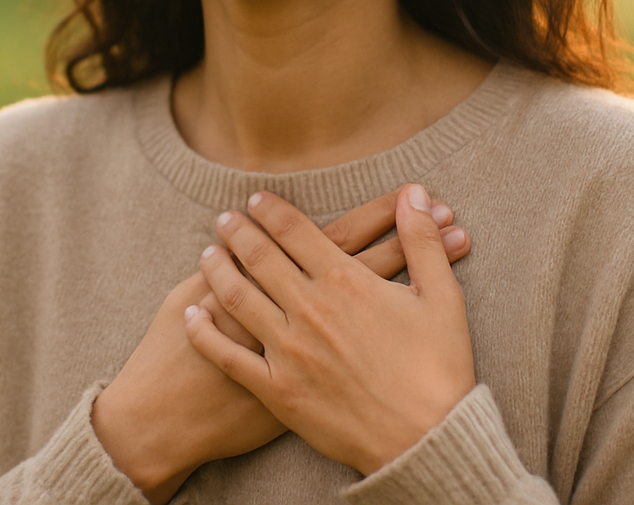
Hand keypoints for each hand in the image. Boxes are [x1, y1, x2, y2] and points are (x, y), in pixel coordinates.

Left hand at [185, 185, 476, 476]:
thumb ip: (421, 241)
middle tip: (224, 218)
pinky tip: (190, 316)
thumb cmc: (439, 369)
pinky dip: (203, 333)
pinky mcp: (277, 390)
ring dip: (217, 269)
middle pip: (259, 257)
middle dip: (238, 232)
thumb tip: (415, 193)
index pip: (296, 231)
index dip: (271, 211)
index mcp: (345, 282)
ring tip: (207, 254)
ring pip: (237, 297)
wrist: (426, 440)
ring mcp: (288, 351)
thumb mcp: (442, 297)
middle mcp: (309, 310)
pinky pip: (228, 357)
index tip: (256, 200)